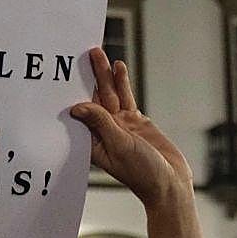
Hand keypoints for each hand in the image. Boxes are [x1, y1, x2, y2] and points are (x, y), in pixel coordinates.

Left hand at [68, 48, 190, 208]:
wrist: (170, 183)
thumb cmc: (143, 174)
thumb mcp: (120, 145)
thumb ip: (101, 123)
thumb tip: (78, 107)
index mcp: (94, 143)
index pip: (80, 113)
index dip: (73, 93)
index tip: (66, 74)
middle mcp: (104, 132)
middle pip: (95, 99)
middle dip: (90, 77)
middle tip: (85, 55)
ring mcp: (120, 126)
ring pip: (111, 95)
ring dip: (105, 76)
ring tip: (98, 55)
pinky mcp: (136, 122)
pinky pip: (126, 98)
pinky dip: (123, 83)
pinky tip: (118, 69)